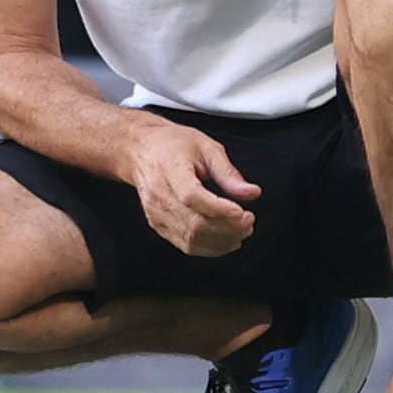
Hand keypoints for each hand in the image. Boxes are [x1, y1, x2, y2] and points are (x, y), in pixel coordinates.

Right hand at [121, 116, 260, 256]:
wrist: (140, 150)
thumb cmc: (173, 145)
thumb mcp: (207, 148)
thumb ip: (229, 173)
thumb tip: (252, 193)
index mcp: (170, 170)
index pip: (193, 197)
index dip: (220, 209)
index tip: (243, 213)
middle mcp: (159, 195)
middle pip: (194, 224)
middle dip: (227, 229)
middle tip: (248, 222)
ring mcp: (156, 214)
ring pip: (191, 240)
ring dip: (221, 241)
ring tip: (241, 231)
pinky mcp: (158, 225)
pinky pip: (185, 245)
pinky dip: (209, 247)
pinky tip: (226, 239)